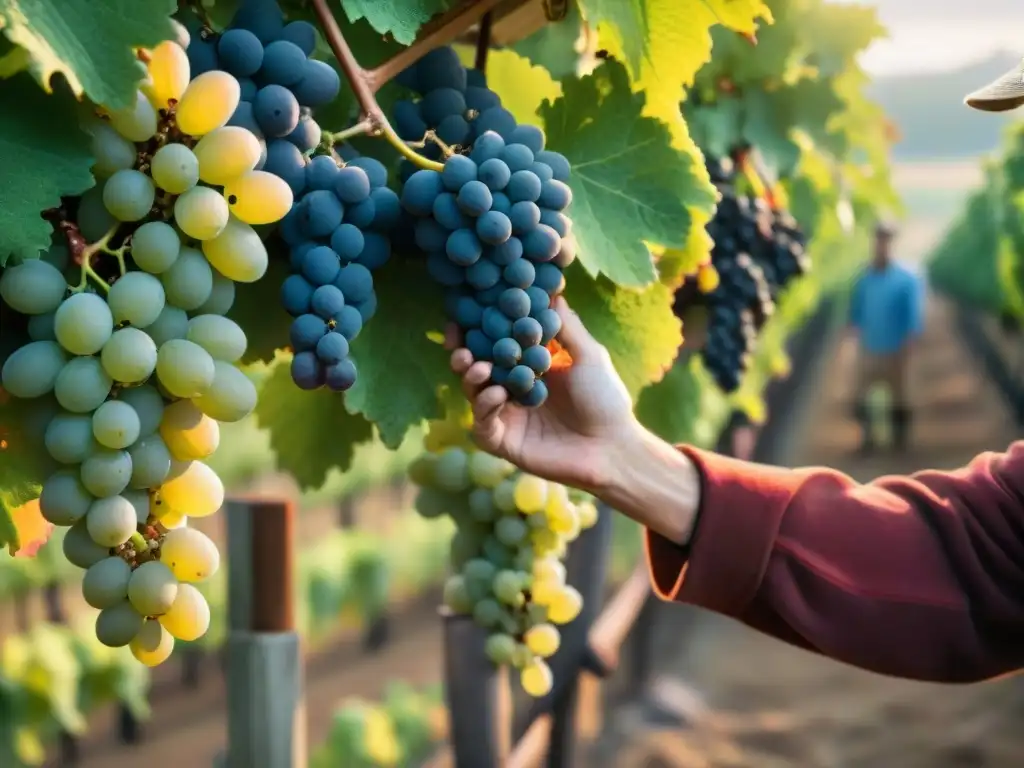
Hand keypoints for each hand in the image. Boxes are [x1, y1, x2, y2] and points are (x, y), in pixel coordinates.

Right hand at [446, 296, 636, 491]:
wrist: (613, 447)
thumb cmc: (606, 400)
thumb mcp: (588, 355)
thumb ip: (567, 326)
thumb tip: (553, 292)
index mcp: (529, 367)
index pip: (495, 344)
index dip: (478, 330)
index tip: (465, 315)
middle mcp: (513, 389)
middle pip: (476, 368)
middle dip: (463, 354)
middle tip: (460, 344)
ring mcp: (507, 416)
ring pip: (474, 394)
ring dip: (471, 377)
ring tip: (479, 366)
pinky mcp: (505, 443)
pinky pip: (482, 425)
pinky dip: (484, 407)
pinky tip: (496, 394)